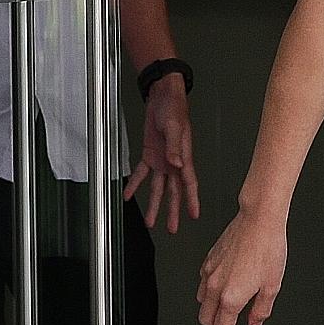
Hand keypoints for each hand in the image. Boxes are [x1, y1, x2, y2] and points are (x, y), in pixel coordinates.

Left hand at [126, 75, 199, 233]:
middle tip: (172, 228)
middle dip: (173, 211)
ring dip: (155, 204)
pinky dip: (135, 184)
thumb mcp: (173, 127)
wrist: (163, 96)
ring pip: (159, 188)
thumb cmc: (174, 108)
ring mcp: (162, 160)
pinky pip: (142, 174)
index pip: (189, 183)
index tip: (194, 215)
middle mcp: (174, 162)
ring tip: (151, 221)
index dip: (192, 200)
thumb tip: (177, 164)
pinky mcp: (150, 155)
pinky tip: (129, 195)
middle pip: (174, 191)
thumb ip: (174, 147)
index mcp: (183, 157)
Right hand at [198, 208, 287, 324]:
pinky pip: (202, 282)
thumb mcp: (273, 285)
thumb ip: (261, 310)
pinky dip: (208, 292)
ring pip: (201, 302)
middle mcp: (215, 286)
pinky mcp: (209, 258)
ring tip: (226, 309)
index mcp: (231, 296)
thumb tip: (254, 322)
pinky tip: (223, 287)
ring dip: (211, 310)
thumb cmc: (268, 247)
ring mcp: (209, 271)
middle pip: (206, 319)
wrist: (259, 219)